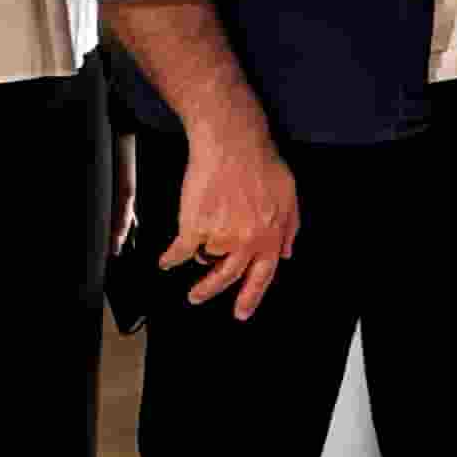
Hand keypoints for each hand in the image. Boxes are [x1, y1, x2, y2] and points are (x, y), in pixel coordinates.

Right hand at [166, 130, 300, 317]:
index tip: (241, 312)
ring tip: (191, 252)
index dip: (251, 297)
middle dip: (211, 290)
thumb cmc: (261, 164)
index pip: (263, 276)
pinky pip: (182, 252)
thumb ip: (289, 228)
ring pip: (207, 258)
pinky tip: (166, 261)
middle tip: (198, 297)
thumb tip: (285, 254)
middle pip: (228, 276)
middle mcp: (247, 241)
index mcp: (270, 236)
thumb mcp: (289, 197)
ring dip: (200, 255)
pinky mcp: (195, 227)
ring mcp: (221, 236)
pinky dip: (171, 258)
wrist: (233, 144)